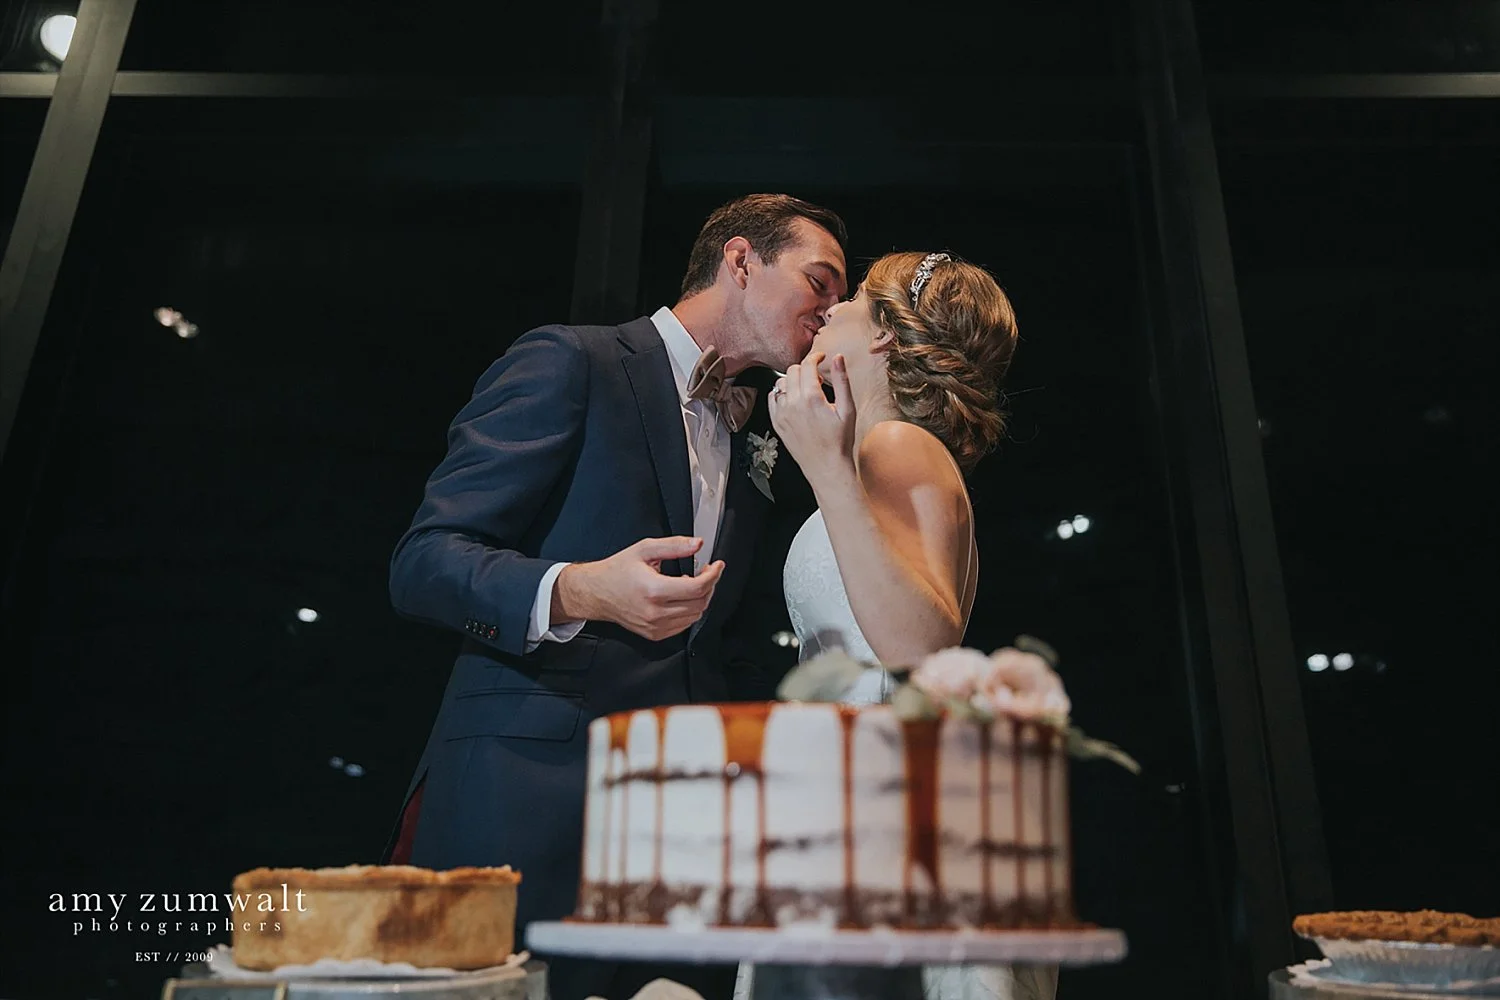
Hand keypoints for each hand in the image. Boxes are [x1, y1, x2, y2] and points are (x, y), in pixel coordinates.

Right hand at [553, 537, 723, 640]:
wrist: (596, 593)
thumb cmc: (617, 571)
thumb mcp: (644, 549)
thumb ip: (674, 546)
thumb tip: (697, 544)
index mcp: (653, 590)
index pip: (697, 588)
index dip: (713, 575)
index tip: (717, 565)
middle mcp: (655, 612)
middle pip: (700, 603)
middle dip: (709, 585)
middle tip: (705, 572)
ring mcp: (655, 626)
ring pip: (695, 615)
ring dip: (700, 598)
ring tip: (690, 584)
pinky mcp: (655, 634)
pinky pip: (684, 625)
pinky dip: (689, 611)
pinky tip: (680, 598)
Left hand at [768, 352, 856, 491]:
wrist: (826, 467)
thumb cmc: (840, 441)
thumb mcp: (848, 409)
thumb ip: (842, 380)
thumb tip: (838, 358)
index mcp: (811, 398)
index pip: (807, 365)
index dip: (815, 357)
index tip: (821, 357)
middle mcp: (793, 404)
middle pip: (792, 370)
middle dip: (805, 369)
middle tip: (817, 378)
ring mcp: (782, 414)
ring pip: (781, 383)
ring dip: (793, 381)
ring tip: (807, 391)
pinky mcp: (777, 423)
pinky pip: (772, 398)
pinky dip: (781, 393)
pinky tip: (794, 399)